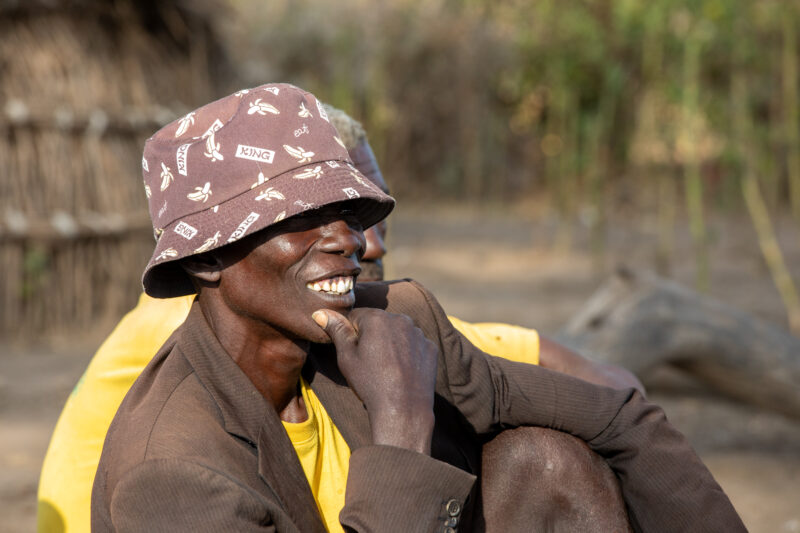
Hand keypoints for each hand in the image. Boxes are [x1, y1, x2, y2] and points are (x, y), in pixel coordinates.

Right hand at [312, 308, 437, 453]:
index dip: (351, 334)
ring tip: (386, 368)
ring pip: (398, 332)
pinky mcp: (430, 347)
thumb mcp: (347, 357)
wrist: (403, 409)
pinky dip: (408, 352)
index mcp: (377, 318)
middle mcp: (401, 319)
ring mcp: (418, 333)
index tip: (354, 353)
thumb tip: (320, 311)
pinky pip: (414, 344)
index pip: (356, 317)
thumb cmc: (370, 383)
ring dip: (391, 342)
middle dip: (372, 336)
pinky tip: (402, 370)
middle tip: (370, 363)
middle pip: (379, 323)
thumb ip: (337, 330)